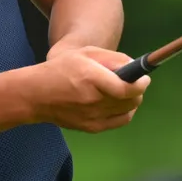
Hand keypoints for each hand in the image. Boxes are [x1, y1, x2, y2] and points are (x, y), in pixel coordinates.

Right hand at [29, 45, 148, 132]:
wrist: (36, 95)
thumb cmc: (61, 69)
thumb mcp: (86, 53)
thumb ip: (112, 58)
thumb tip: (134, 66)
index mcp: (91, 78)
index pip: (126, 88)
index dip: (140, 84)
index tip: (145, 78)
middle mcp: (93, 100)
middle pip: (130, 101)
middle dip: (138, 91)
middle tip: (137, 82)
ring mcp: (92, 117)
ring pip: (127, 111)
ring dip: (132, 100)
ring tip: (126, 91)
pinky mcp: (91, 127)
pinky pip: (119, 121)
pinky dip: (125, 112)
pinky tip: (119, 103)